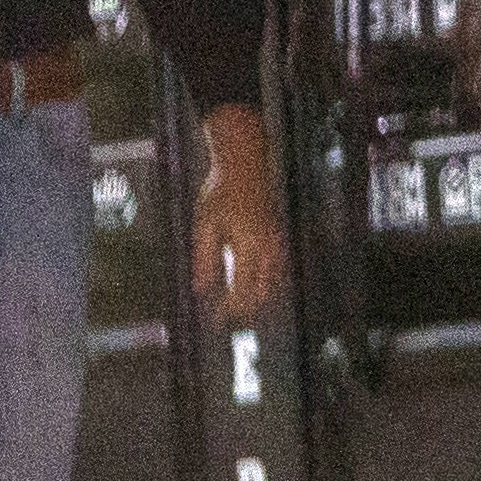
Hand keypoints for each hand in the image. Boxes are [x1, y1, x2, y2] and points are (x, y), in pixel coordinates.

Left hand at [192, 102, 289, 320]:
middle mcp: (268, 247)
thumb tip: (200, 291)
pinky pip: (279, 271)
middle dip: (244, 310)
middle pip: (262, 293)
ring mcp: (278, 241)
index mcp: (249, 245)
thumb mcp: (205, 224)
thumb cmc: (221, 190)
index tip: (214, 318)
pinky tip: (254, 288)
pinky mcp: (280, 236)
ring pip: (274, 284)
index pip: (242, 290)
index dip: (229, 309)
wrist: (246, 161)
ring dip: (257, 300)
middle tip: (224, 319)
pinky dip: (267, 285)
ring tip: (237, 309)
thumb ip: (204, 259)